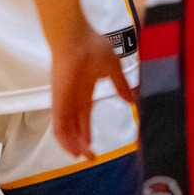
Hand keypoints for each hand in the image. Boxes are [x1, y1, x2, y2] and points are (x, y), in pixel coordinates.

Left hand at [49, 23, 134, 159]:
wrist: (75, 37)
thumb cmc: (93, 46)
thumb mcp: (113, 68)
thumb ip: (122, 85)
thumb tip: (134, 99)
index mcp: (85, 91)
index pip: (84, 116)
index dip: (86, 131)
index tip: (92, 145)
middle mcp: (74, 98)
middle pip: (75, 126)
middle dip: (81, 143)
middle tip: (90, 158)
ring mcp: (65, 100)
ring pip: (66, 129)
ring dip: (74, 145)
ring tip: (84, 157)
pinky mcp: (59, 101)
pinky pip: (59, 125)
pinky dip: (65, 139)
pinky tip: (72, 150)